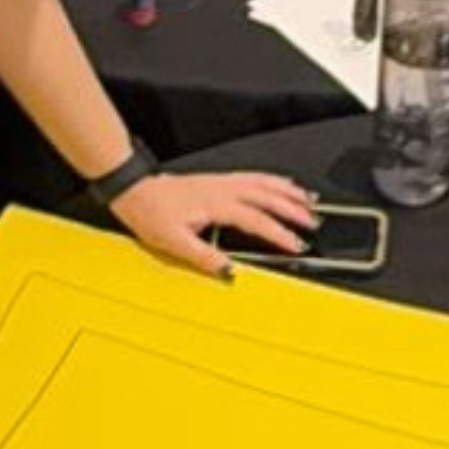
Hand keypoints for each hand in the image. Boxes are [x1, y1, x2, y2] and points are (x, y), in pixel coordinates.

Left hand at [107, 170, 316, 276]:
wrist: (135, 191)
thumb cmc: (151, 213)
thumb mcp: (174, 243)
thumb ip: (205, 258)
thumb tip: (230, 272)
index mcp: (217, 204)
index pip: (256, 219)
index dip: (279, 232)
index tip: (295, 244)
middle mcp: (224, 189)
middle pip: (267, 196)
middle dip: (293, 209)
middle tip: (313, 222)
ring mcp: (223, 182)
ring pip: (263, 182)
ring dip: (287, 191)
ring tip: (308, 200)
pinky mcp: (219, 180)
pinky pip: (254, 176)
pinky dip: (272, 180)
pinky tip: (280, 185)